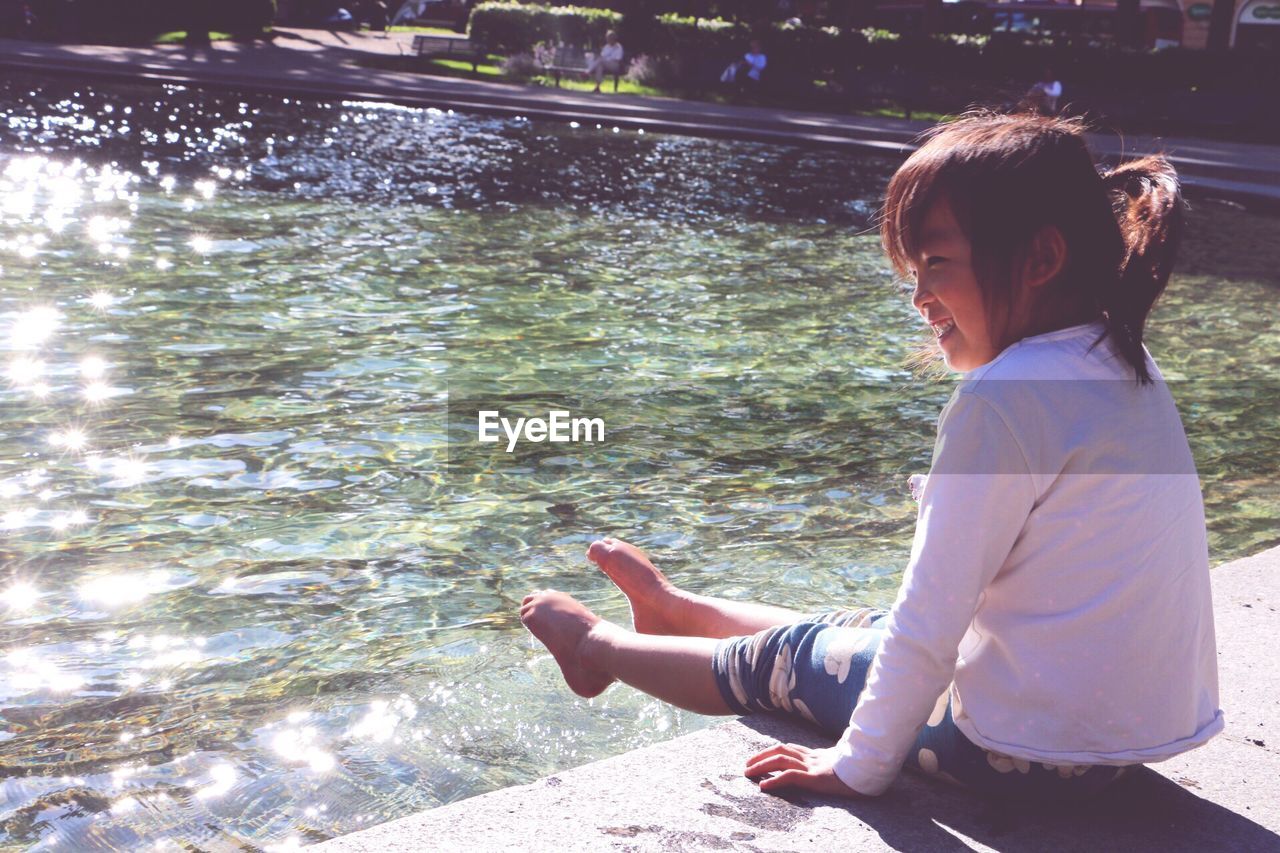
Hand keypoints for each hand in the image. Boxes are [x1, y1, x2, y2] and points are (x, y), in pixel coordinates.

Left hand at [744, 743, 862, 798]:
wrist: (875, 768)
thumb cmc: (864, 767)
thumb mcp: (846, 763)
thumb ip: (835, 762)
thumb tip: (835, 767)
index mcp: (819, 755)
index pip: (791, 749)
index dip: (774, 751)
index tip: (763, 756)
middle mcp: (813, 758)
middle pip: (781, 750)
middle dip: (762, 756)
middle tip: (747, 764)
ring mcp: (814, 766)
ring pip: (781, 760)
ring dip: (761, 766)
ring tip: (748, 772)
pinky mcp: (817, 778)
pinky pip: (790, 777)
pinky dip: (775, 780)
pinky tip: (764, 787)